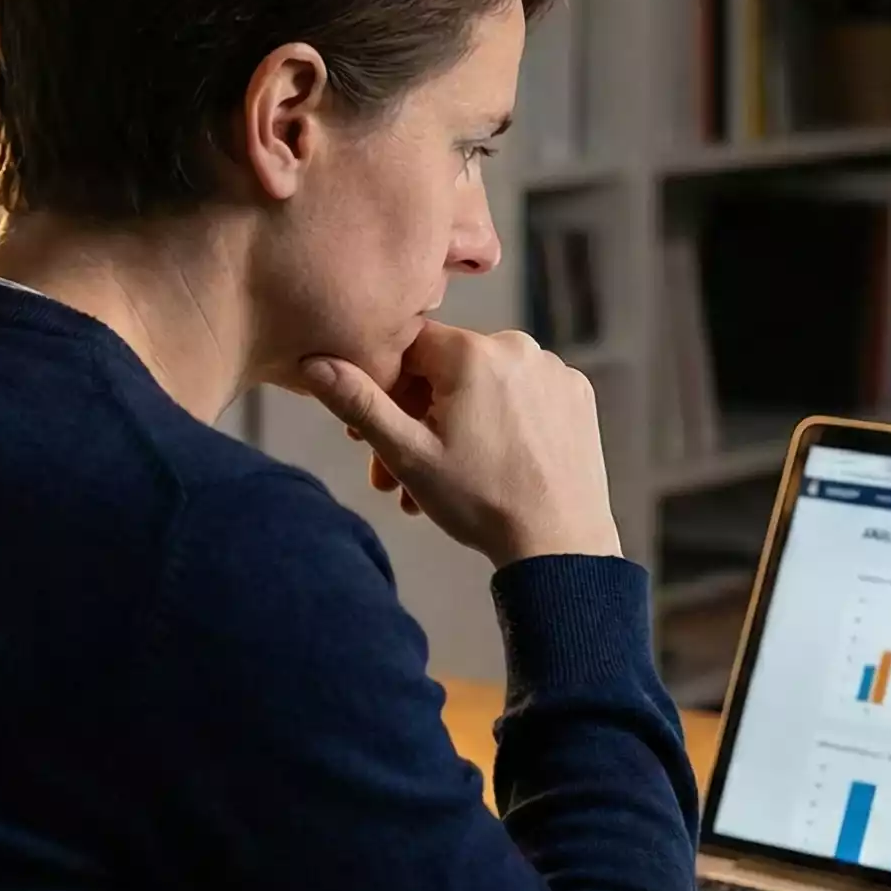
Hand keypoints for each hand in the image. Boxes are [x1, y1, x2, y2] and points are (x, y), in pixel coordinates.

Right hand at [302, 324, 621, 564]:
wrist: (559, 543)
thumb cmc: (482, 502)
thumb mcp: (408, 454)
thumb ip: (360, 403)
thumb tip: (313, 363)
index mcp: (473, 352)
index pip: (408, 348)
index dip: (383, 387)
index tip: (368, 432)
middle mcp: (518, 346)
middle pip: (445, 370)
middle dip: (415, 420)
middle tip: (395, 475)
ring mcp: (553, 369)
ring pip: (483, 385)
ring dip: (454, 425)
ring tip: (440, 482)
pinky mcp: (577, 393)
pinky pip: (522, 394)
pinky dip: (499, 422)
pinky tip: (488, 463)